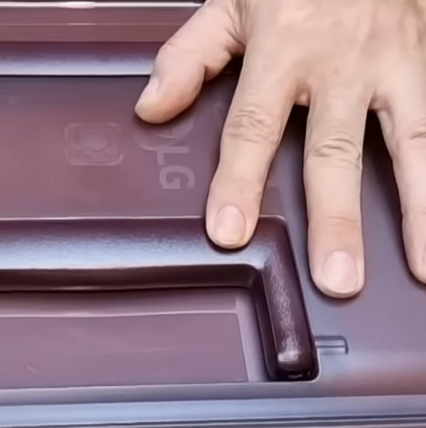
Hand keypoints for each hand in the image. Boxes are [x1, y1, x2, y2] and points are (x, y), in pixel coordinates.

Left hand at [136, 0, 425, 297]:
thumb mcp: (233, 2)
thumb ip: (190, 58)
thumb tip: (152, 109)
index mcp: (284, 49)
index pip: (253, 128)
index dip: (239, 182)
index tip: (231, 233)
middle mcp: (343, 64)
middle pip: (336, 152)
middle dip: (336, 219)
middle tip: (336, 278)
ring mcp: (395, 64)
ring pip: (412, 143)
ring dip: (418, 211)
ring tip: (422, 268)